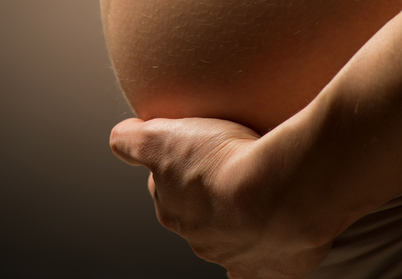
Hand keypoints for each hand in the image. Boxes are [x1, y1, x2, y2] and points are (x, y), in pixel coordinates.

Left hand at [110, 116, 333, 278]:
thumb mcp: (161, 136)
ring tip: (263, 192)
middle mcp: (203, 241)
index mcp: (175, 212)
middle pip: (201, 216)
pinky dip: (275, 250)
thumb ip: (133, 140)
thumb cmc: (223, 163)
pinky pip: (272, 264)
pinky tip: (282, 231)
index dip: (178, 166)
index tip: (195, 150)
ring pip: (237, 240)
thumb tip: (119, 139)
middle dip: (211, 196)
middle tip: (233, 167)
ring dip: (244, 220)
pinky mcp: (278, 268)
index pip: (167, 189)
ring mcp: (241, 258)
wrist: (280, 192)